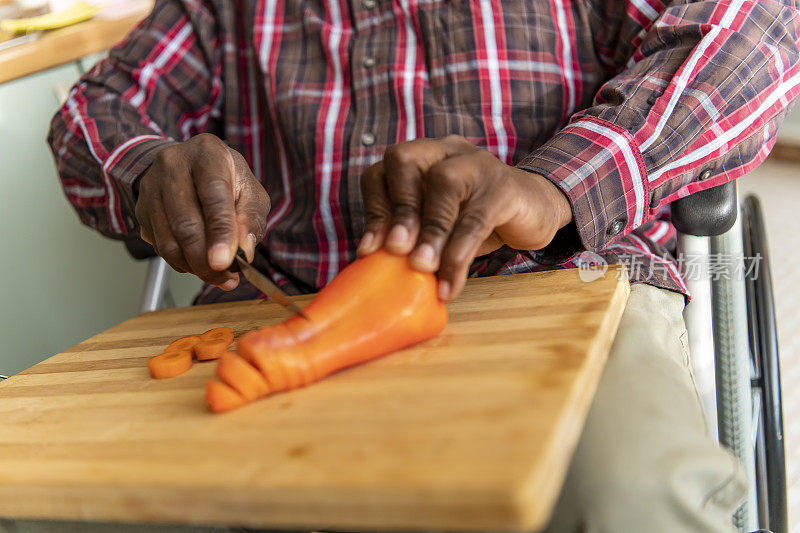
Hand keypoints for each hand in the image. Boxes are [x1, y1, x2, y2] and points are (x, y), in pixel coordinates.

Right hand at [135, 134, 269, 288]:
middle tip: (227, 277)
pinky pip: (159, 246)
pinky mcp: (141, 208)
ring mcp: (151, 187)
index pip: (213, 196)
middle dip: (206, 260)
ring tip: (218, 276)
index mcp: (207, 153)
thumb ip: (251, 220)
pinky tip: (199, 263)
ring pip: (168, 241)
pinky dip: (182, 263)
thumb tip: (242, 251)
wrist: (191, 165)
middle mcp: (173, 165)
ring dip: (194, 267)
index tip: (225, 262)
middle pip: (185, 223)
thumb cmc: (227, 179)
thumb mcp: (251, 192)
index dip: (220, 232)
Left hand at [358, 135, 571, 300]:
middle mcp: (445, 151)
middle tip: (395, 251)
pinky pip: (476, 218)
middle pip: (405, 160)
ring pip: (444, 184)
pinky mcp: (505, 188)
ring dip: (429, 230)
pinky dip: (459, 253)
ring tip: (422, 268)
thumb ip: (412, 236)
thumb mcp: (439, 226)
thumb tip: (376, 267)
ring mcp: (477, 164)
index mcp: (421, 158)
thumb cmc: (476, 221)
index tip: (369, 250)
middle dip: (397, 208)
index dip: (374, 209)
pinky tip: (450, 282)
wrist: (535, 212)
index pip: (383, 171)